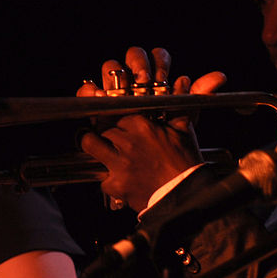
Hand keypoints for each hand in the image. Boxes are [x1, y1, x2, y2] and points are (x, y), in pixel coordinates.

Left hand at [77, 46, 226, 211]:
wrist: (185, 195)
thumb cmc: (186, 163)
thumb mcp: (183, 130)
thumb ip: (177, 107)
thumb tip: (182, 83)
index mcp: (143, 126)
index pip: (117, 111)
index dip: (115, 115)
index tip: (114, 117)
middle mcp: (128, 142)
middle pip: (102, 126)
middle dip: (103, 129)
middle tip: (106, 132)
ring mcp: (119, 163)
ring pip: (90, 144)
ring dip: (91, 144)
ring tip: (94, 145)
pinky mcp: (116, 184)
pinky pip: (101, 177)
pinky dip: (108, 178)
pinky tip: (116, 178)